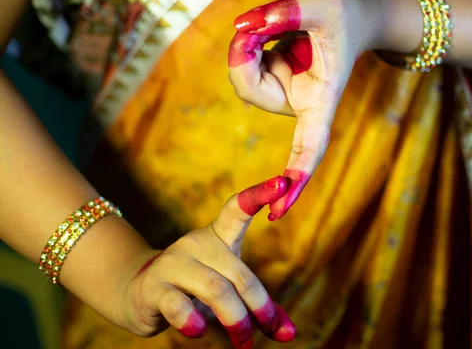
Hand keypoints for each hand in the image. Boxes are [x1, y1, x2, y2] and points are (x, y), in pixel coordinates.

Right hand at [119, 176, 295, 347]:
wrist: (138, 293)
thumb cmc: (194, 289)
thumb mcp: (229, 290)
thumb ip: (258, 307)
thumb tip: (289, 333)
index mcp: (218, 237)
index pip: (238, 209)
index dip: (260, 194)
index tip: (283, 182)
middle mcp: (196, 244)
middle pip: (238, 273)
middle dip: (258, 306)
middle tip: (270, 331)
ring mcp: (173, 264)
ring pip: (214, 289)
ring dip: (235, 319)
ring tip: (244, 342)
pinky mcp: (154, 288)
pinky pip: (177, 304)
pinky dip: (192, 320)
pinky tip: (199, 331)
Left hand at [228, 0, 375, 219]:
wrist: (350, 18)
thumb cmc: (346, 17)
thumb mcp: (324, 5)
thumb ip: (287, 13)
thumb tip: (243, 25)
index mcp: (321, 99)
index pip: (310, 145)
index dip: (296, 176)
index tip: (278, 208)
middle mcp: (299, 104)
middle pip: (253, 93)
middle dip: (242, 59)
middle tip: (255, 27)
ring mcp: (282, 94)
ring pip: (242, 80)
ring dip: (242, 49)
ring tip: (265, 26)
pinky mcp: (271, 81)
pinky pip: (242, 67)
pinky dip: (244, 46)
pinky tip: (264, 35)